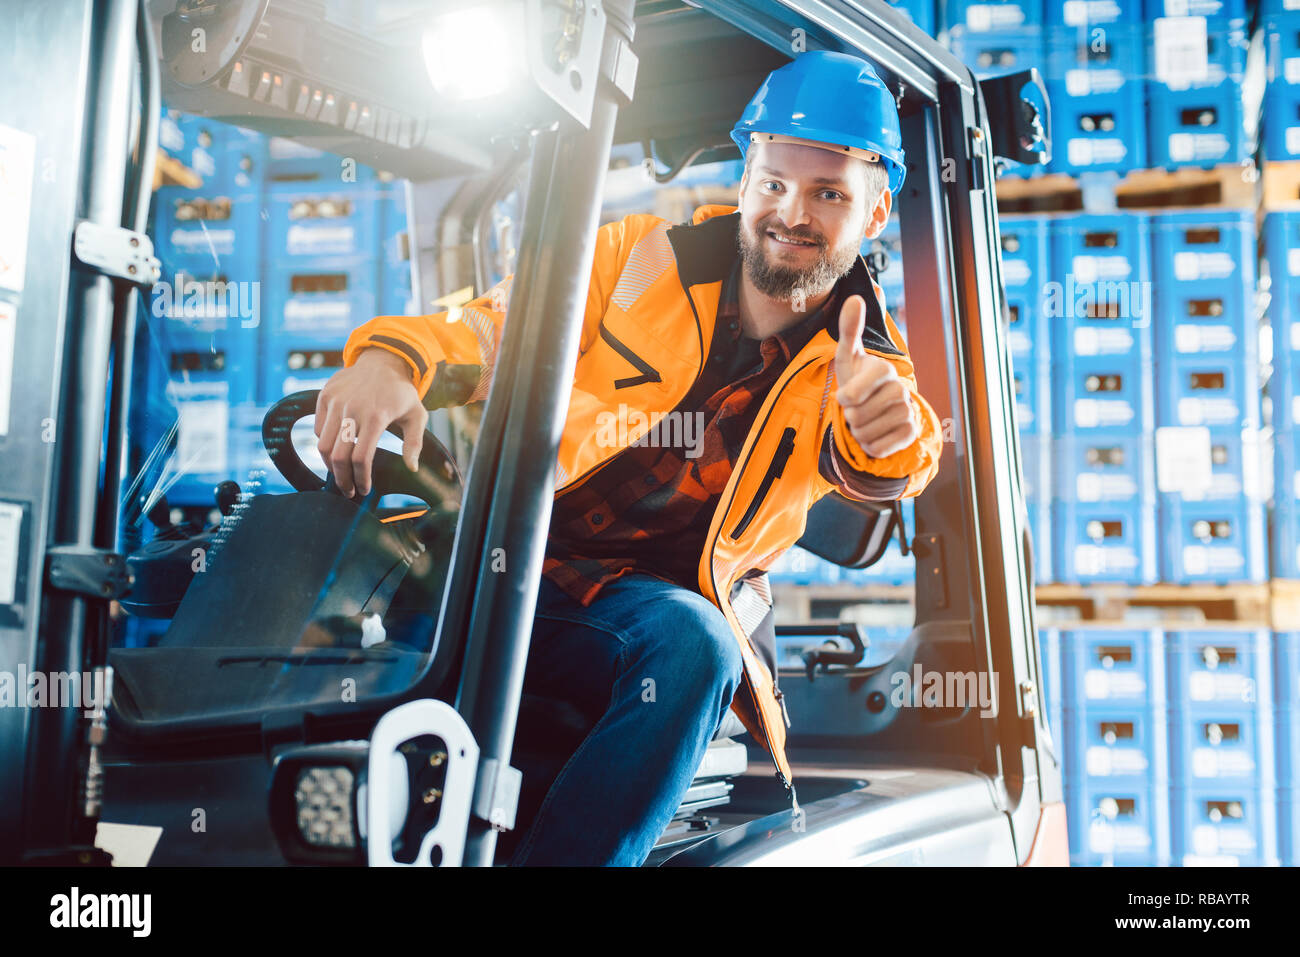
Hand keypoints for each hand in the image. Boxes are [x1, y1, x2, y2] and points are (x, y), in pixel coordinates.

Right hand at [314, 348, 426, 497]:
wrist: (382, 360)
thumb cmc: (401, 392)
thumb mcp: (417, 415)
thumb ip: (414, 443)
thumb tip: (412, 468)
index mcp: (376, 416)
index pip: (361, 458)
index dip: (361, 479)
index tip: (364, 490)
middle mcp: (352, 409)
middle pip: (338, 456)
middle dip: (342, 479)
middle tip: (348, 490)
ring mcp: (335, 401)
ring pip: (322, 444)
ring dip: (329, 466)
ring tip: (340, 474)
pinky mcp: (324, 396)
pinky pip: (317, 429)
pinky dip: (324, 444)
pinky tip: (337, 450)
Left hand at [833, 294, 919, 458]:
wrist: (875, 411)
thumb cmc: (856, 382)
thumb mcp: (847, 358)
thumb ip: (849, 329)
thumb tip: (856, 297)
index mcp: (883, 370)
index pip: (854, 393)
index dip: (846, 398)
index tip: (846, 396)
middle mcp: (900, 389)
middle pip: (857, 415)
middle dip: (850, 416)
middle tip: (857, 408)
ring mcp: (908, 412)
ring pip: (866, 433)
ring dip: (858, 431)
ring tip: (866, 419)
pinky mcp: (910, 433)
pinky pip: (877, 448)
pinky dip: (870, 446)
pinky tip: (876, 433)